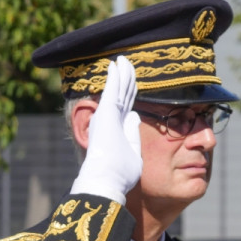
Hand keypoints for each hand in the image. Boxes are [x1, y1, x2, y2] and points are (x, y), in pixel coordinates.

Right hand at [69, 56, 142, 203]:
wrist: (105, 180)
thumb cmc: (119, 173)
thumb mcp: (133, 152)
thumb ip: (133, 133)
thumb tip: (135, 116)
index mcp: (116, 129)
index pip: (125, 106)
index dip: (129, 93)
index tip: (132, 84)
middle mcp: (110, 120)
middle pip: (121, 94)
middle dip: (125, 79)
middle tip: (126, 64)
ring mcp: (107, 115)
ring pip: (118, 88)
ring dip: (121, 73)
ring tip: (124, 59)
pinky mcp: (106, 111)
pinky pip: (112, 88)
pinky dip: (114, 75)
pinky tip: (116, 63)